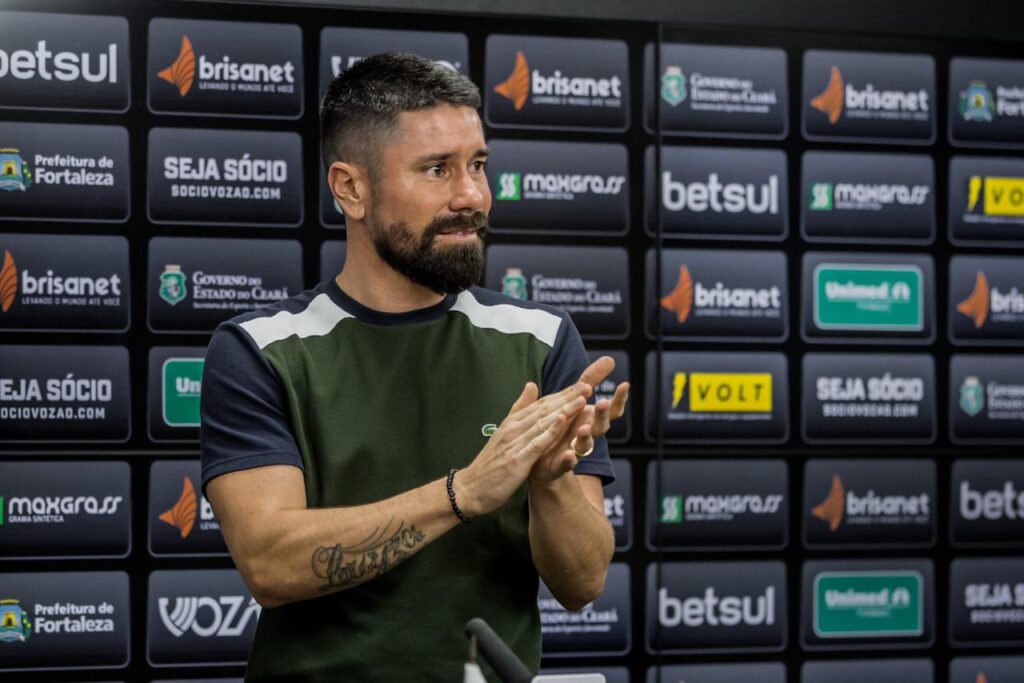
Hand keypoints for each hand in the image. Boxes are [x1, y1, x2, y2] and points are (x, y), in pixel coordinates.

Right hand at [455, 381, 589, 516]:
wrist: (470, 489)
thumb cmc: (489, 464)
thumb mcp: (504, 432)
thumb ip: (519, 409)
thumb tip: (531, 385)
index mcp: (513, 422)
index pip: (541, 404)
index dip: (562, 394)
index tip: (582, 385)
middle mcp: (514, 428)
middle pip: (545, 409)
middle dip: (568, 397)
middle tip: (588, 386)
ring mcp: (515, 443)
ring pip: (543, 423)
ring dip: (564, 410)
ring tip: (582, 399)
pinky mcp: (517, 460)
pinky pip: (537, 443)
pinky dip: (550, 432)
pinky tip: (563, 422)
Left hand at [529, 356, 630, 483]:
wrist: (544, 463)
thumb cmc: (562, 427)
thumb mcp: (575, 399)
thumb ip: (590, 380)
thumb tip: (610, 359)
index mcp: (589, 419)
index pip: (609, 409)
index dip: (618, 399)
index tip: (625, 385)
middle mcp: (586, 434)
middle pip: (600, 425)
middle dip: (602, 414)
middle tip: (602, 402)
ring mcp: (575, 450)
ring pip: (586, 444)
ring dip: (586, 436)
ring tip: (583, 428)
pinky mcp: (560, 464)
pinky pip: (567, 463)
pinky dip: (569, 459)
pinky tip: (569, 455)